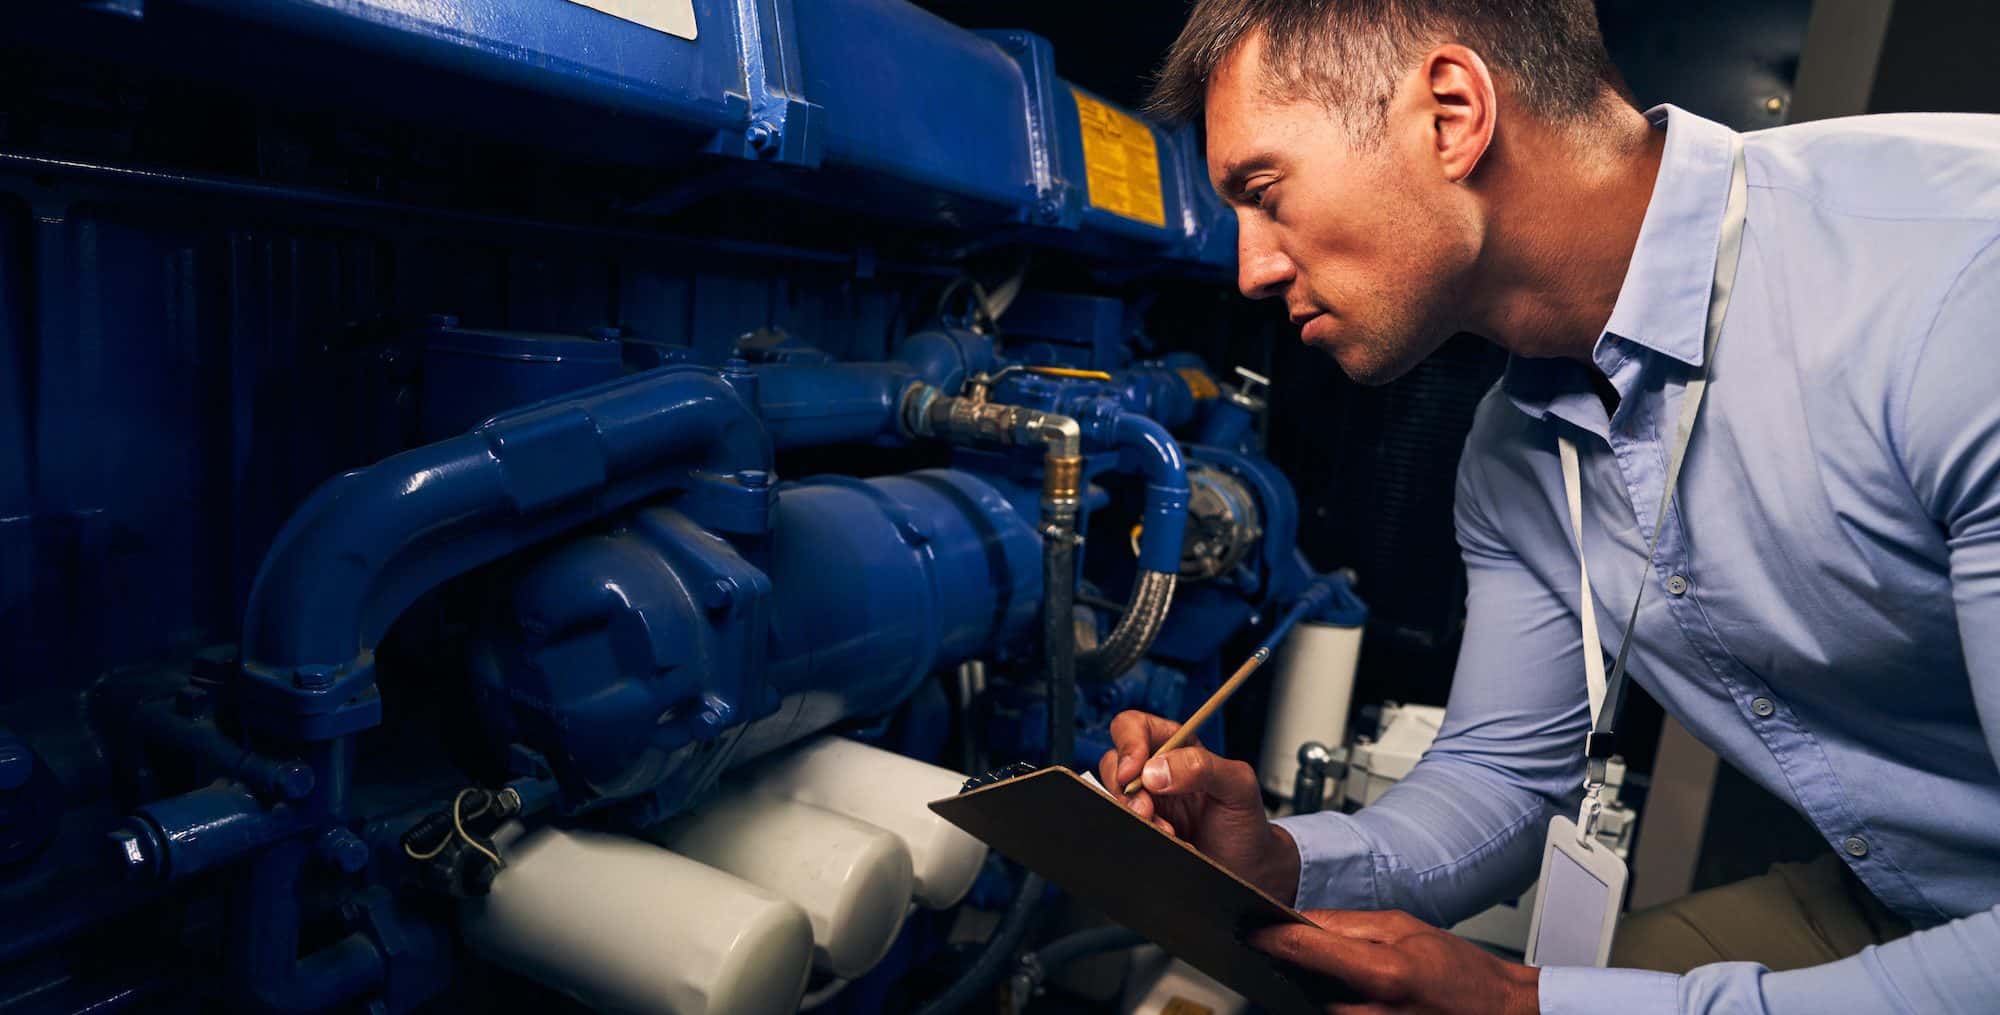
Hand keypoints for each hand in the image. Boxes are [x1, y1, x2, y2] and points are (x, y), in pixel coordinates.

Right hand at [1097, 710, 1299, 900]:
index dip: (1127, 744)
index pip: (1135, 727)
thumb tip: (1156, 770)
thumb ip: (1203, 766)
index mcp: (1177, 747)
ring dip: (1135, 816)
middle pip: (1113, 763)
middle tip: (1148, 810)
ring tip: (1167, 831)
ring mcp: (1146, 802)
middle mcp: (1155, 772)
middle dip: (1126, 790)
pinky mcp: (1142, 829)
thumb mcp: (1239, 786)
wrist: (1247, 870)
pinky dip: (1139, 835)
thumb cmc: (1245, 823)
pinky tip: (1167, 842)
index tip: (1134, 772)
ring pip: (1114, 798)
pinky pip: (1122, 826)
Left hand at [1251, 909, 1539, 1014]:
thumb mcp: (1403, 928)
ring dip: (1304, 986)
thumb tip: (1298, 920)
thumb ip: (1345, 925)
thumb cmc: (1458, 972)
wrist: (1495, 1013)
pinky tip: (1335, 990)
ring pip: (1308, 1005)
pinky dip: (1324, 1002)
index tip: (1247, 927)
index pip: (1300, 950)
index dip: (1268, 935)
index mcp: (1380, 974)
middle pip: (1297, 984)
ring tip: (1320, 969)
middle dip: (1287, 962)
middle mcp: (1366, 1013)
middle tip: (1279, 944)